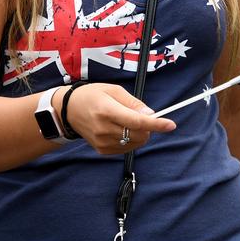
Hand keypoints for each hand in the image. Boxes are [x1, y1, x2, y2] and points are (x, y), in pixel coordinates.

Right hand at [61, 83, 175, 154]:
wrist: (68, 110)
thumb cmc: (93, 95)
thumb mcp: (113, 90)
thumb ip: (133, 103)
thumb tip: (151, 114)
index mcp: (107, 110)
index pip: (136, 121)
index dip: (155, 124)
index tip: (170, 125)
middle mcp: (103, 129)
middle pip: (138, 134)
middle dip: (148, 127)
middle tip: (143, 116)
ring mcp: (102, 142)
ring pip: (134, 143)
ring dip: (140, 134)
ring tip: (127, 121)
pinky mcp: (102, 150)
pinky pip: (126, 148)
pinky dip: (131, 140)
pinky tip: (121, 129)